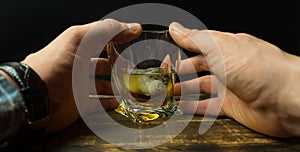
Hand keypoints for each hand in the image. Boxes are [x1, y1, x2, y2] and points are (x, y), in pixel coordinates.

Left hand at [22, 19, 141, 132]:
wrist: (35, 97)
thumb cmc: (54, 66)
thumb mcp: (80, 40)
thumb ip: (106, 30)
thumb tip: (132, 27)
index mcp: (77, 48)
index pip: (101, 40)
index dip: (117, 40)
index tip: (132, 41)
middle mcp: (78, 66)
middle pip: (103, 65)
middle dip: (118, 66)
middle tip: (131, 70)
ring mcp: (78, 86)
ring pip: (102, 85)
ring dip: (115, 86)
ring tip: (128, 87)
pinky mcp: (78, 104)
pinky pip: (97, 103)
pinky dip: (108, 103)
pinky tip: (116, 101)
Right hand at [169, 22, 299, 136]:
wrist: (284, 99)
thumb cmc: (258, 68)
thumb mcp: (219, 47)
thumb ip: (195, 38)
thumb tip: (176, 28)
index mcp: (225, 46)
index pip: (197, 45)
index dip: (179, 50)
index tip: (164, 55)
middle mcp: (227, 65)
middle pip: (197, 67)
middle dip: (179, 71)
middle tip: (164, 77)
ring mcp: (229, 86)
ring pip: (200, 86)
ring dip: (184, 89)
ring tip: (169, 92)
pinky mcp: (231, 106)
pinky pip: (207, 105)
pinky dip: (193, 107)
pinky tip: (182, 106)